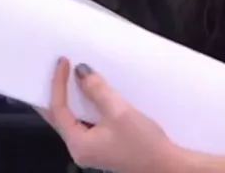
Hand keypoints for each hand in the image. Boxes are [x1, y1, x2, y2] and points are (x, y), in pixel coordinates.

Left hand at [41, 58, 184, 172]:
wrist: (168, 166)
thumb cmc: (145, 143)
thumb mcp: (119, 112)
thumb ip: (97, 90)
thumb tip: (81, 72)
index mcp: (78, 144)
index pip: (58, 109)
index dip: (58, 84)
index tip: (63, 62)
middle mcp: (80, 149)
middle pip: (59, 116)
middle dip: (56, 92)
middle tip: (58, 69)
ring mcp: (91, 150)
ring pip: (71, 119)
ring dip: (70, 99)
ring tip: (67, 77)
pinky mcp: (102, 147)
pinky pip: (84, 123)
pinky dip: (83, 107)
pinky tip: (87, 95)